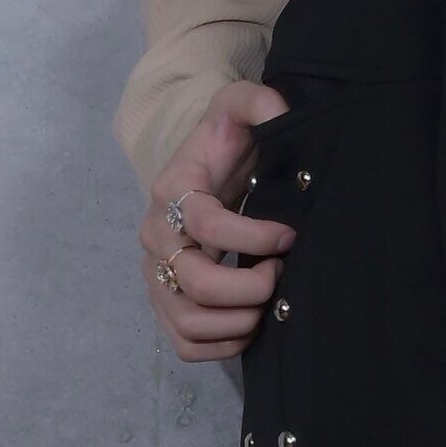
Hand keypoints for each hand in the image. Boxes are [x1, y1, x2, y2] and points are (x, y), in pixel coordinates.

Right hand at [137, 80, 297, 360]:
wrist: (202, 171)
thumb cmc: (224, 145)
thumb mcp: (237, 108)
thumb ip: (256, 100)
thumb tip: (279, 110)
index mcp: (171, 192)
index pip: (206, 225)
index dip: (252, 236)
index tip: (290, 235)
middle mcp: (156, 238)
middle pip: (194, 282)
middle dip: (249, 287)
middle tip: (280, 274)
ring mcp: (157, 276)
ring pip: (187, 321)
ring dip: (238, 320)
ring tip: (269, 300)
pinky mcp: (166, 305)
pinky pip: (185, 344)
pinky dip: (222, 345)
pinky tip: (252, 323)